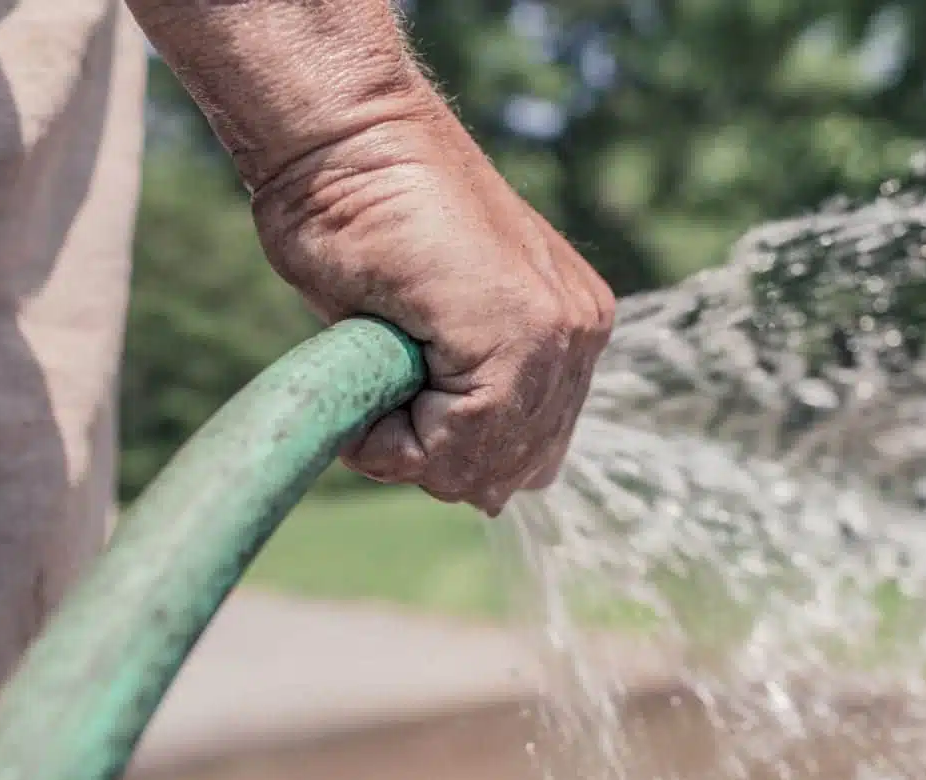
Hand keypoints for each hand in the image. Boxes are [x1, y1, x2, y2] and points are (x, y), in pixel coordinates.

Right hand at [250, 85, 614, 515]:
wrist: (345, 139)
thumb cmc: (364, 222)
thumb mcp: (428, 334)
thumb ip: (469, 399)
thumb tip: (492, 494)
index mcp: (568, 332)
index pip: (525, 455)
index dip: (447, 453)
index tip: (396, 393)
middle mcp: (579, 334)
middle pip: (510, 472)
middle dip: (434, 455)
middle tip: (384, 384)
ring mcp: (561, 331)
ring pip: (482, 466)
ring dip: (410, 445)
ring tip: (379, 370)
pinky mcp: (523, 331)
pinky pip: (456, 445)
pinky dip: (391, 438)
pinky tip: (373, 368)